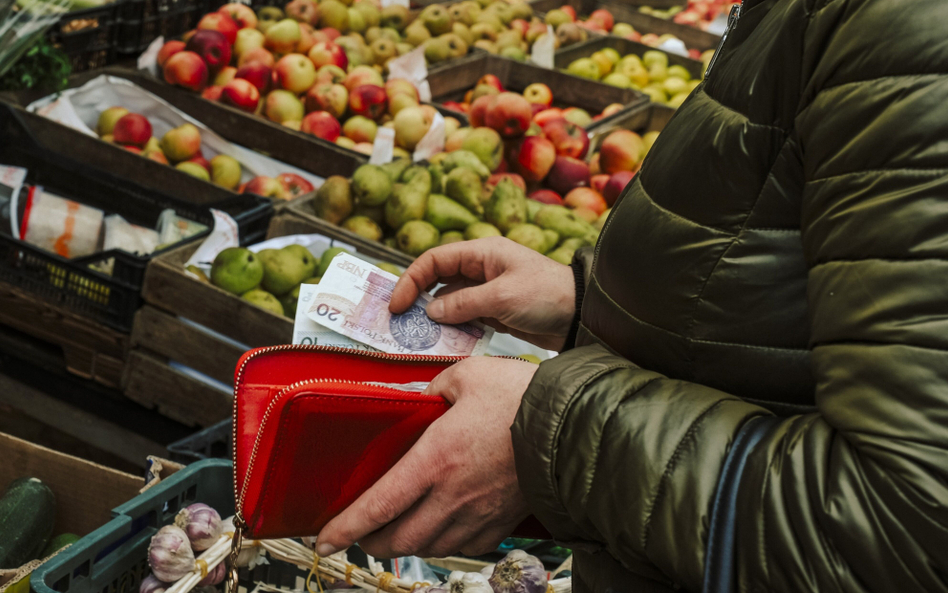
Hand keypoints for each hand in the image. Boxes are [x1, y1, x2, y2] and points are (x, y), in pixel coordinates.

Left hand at [316, 357, 536, 557]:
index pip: (379, 505)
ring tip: (395, 533)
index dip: (347, 527)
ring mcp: (478, 514)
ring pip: (429, 548)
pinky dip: (441, 544)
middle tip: (360, 535)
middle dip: (371, 543)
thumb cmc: (522, 399)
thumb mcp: (467, 375)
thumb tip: (423, 396)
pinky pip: (462, 546)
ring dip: (405, 546)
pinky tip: (439, 530)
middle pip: (398, 539)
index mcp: (436, 460)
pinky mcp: (500, 521)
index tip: (325, 539)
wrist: (573, 427)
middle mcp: (452, 496)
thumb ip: (434, 386)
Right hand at [389, 237, 575, 350]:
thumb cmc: (549, 296)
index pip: (434, 260)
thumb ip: (464, 305)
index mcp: (482, 253)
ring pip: (449, 302)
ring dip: (434, 318)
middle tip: (399, 323)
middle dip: (417, 299)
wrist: (582, 317)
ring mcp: (487, 291)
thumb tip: (431, 311)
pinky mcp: (494, 311)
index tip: (396, 305)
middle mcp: (481, 269)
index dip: (410, 280)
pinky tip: (444, 341)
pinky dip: (452, 328)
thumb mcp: (503, 298)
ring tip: (418, 337)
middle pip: (437, 280)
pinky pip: (464, 318)